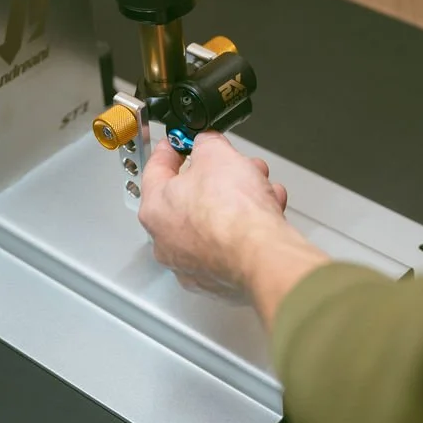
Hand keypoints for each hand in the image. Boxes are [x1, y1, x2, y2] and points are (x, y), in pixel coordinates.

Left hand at [139, 132, 296, 298]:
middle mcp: (168, 241)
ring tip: (260, 189)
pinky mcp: (219, 279)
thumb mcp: (217, 154)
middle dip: (217, 176)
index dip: (171, 149)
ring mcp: (193, 264)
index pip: (155, 170)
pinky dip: (247, 228)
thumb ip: (207, 144)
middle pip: (190, 196)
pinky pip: (231, 244)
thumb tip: (207, 144)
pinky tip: (267, 214)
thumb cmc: (233, 213)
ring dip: (238, 201)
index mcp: (156, 209)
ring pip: (214, 221)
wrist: (262, 255)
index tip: (178, 143)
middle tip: (234, 165)